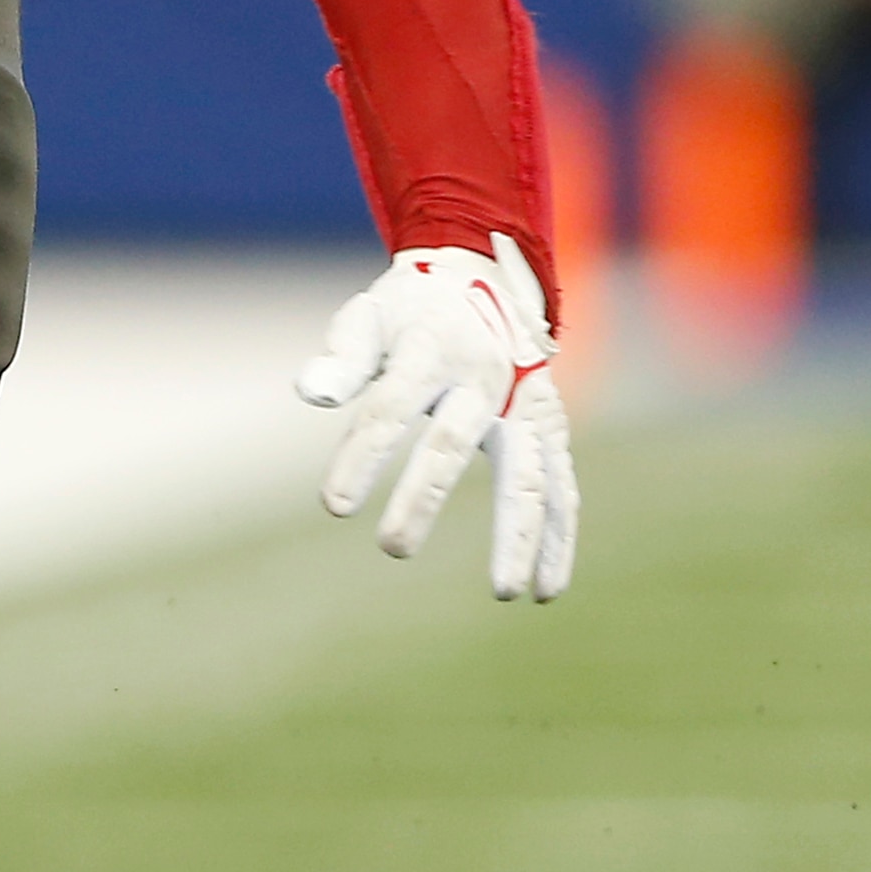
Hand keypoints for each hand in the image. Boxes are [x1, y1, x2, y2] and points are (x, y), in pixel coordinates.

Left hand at [295, 235, 577, 600]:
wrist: (487, 279)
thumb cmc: (413, 310)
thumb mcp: (370, 316)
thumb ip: (343, 356)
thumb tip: (310, 391)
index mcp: (431, 349)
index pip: (390, 406)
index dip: (362, 454)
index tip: (333, 505)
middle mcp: (484, 377)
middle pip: (453, 442)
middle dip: (423, 497)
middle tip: (393, 548)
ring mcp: (525, 403)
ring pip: (526, 474)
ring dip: (518, 533)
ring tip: (503, 592)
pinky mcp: (550, 427)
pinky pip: (560, 486)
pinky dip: (558, 537)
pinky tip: (546, 589)